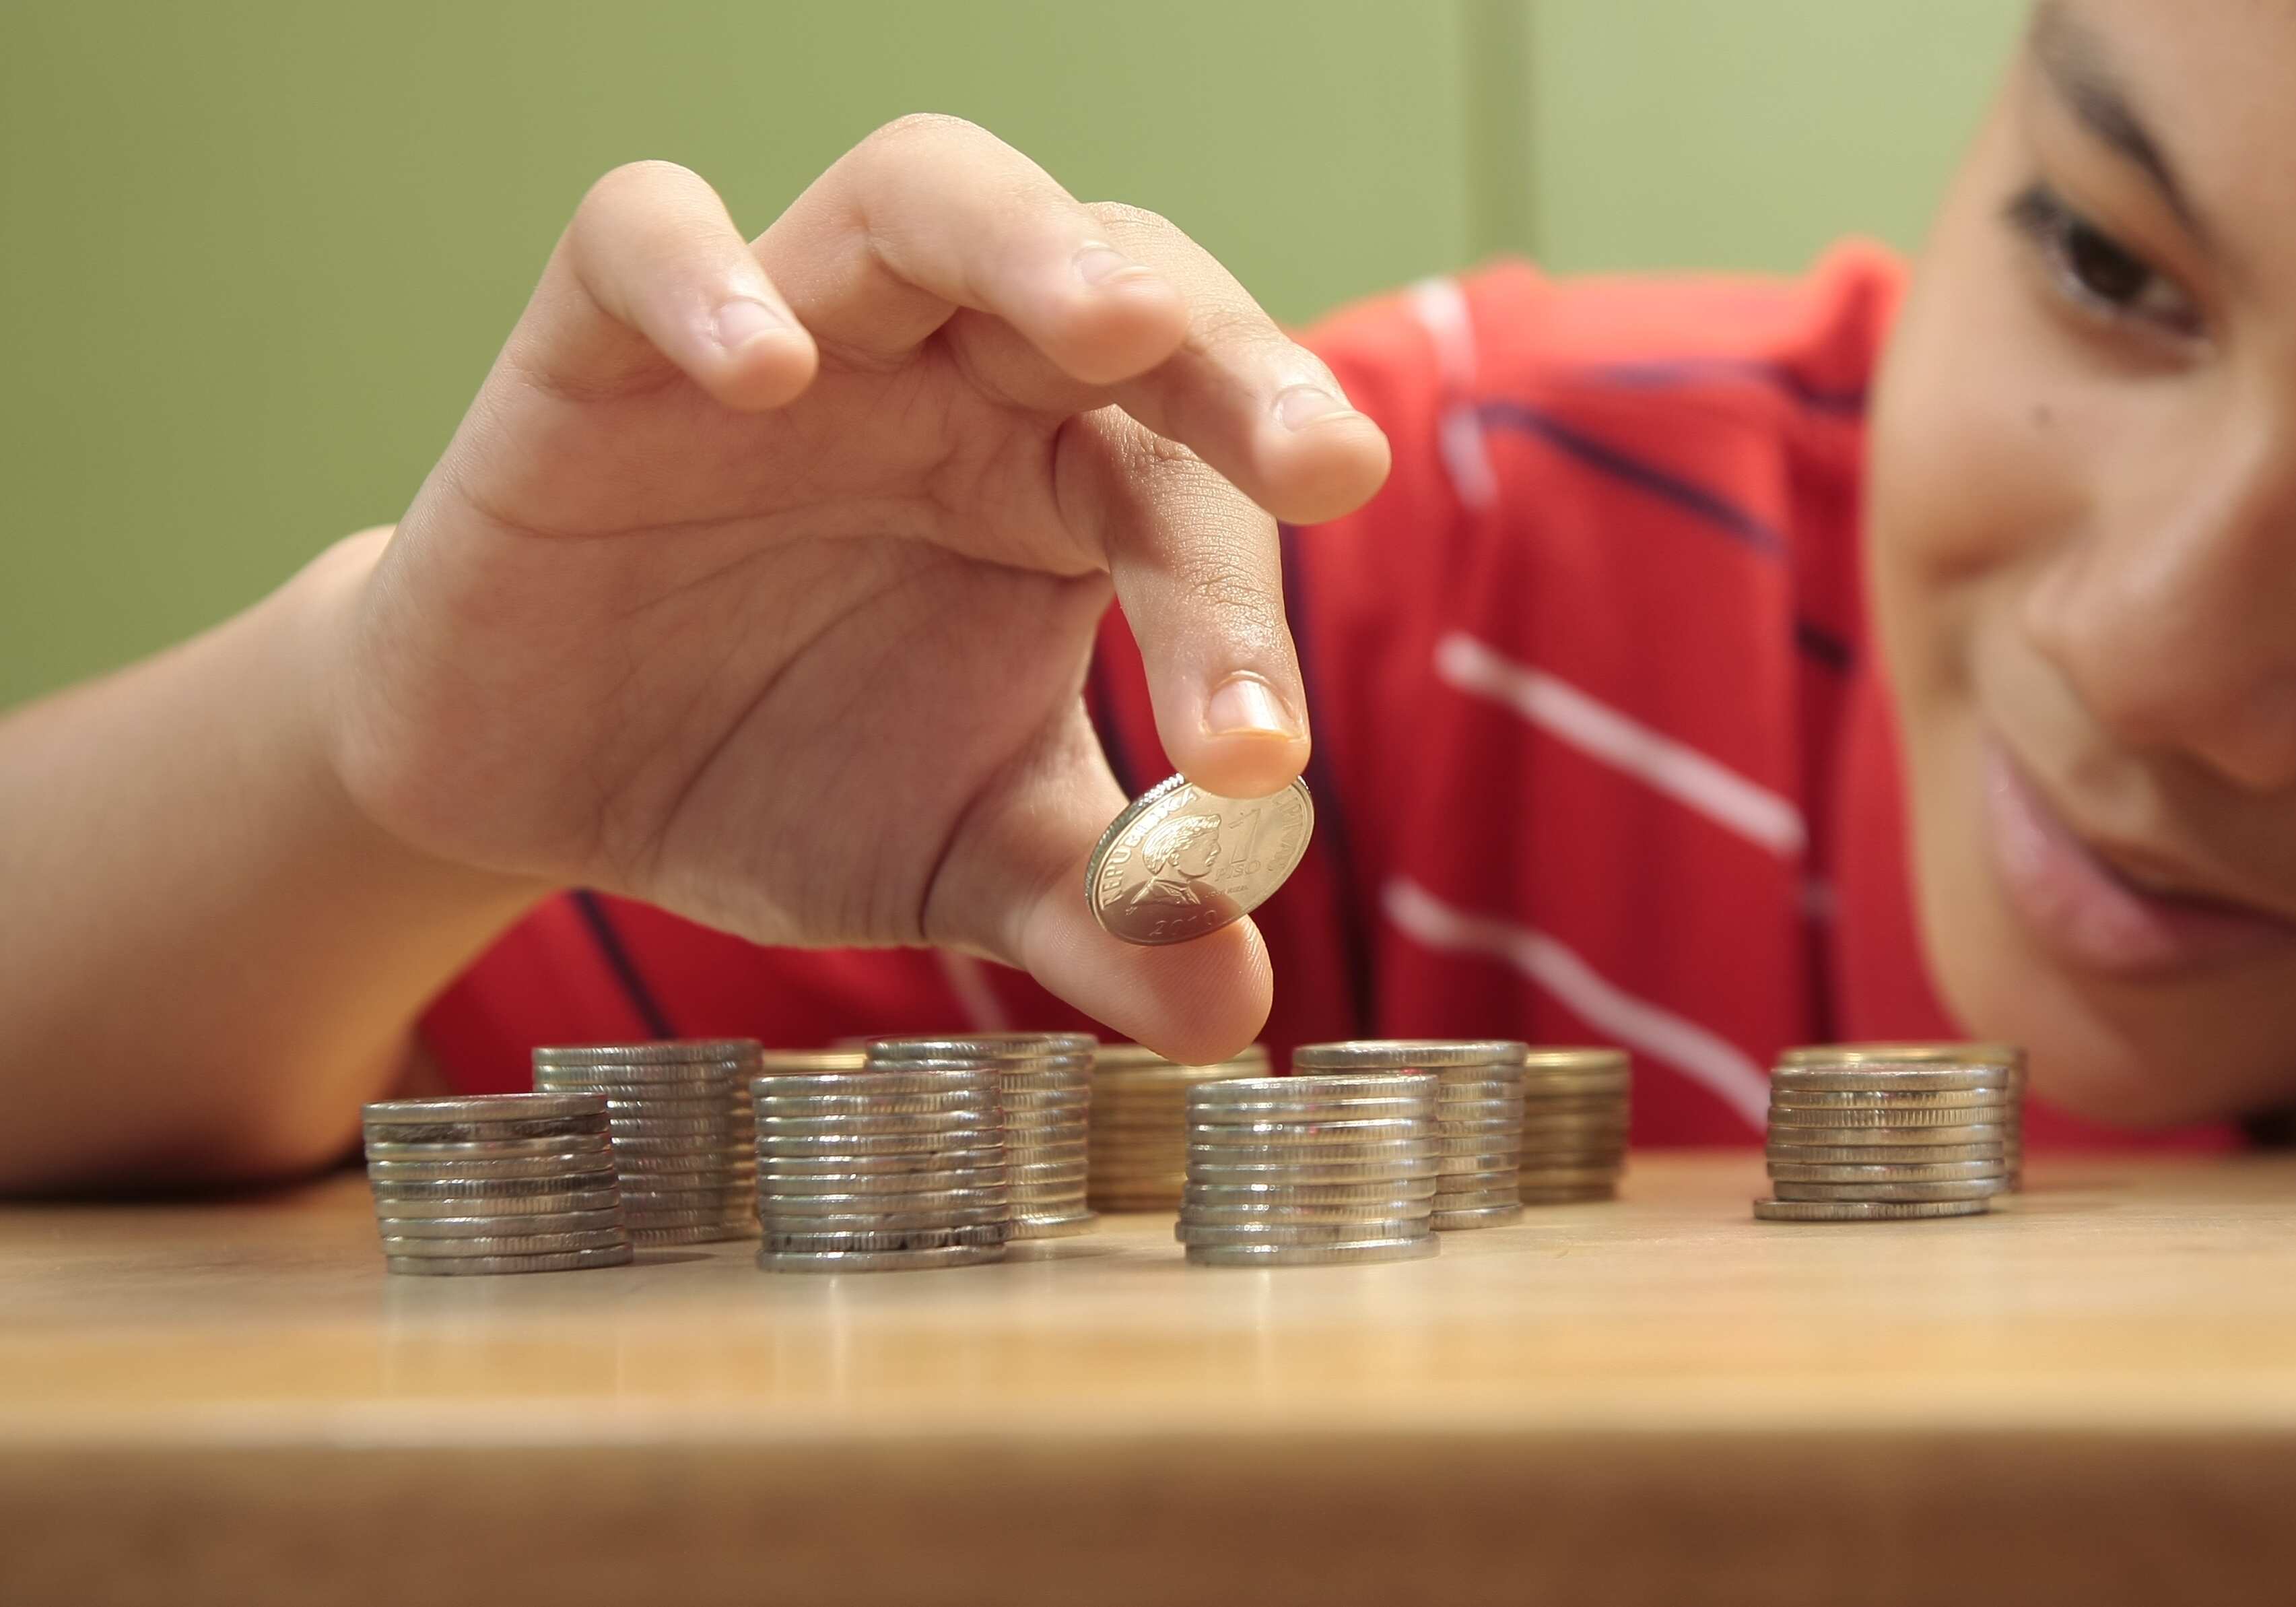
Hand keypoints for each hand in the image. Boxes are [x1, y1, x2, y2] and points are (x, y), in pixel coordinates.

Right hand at [327, 115, 1387, 1059]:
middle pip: (1122, 286)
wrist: (541, 783)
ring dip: (1028, 241)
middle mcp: (958, 378)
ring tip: (1113, 321)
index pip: (1189, 498)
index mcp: (1065, 484)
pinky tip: (766, 376)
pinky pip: (643, 235)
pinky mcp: (604, 345)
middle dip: (1235, 362)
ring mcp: (795, 338)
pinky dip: (704, 277)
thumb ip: (1098, 913)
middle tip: (1328, 464)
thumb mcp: (954, 861)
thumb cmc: (782, 775)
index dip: (1236, 620)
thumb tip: (1237, 1016)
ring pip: (926, 196)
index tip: (1255, 767)